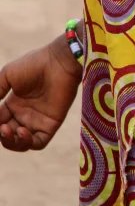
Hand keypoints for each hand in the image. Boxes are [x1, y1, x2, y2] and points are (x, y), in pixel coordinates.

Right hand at [0, 35, 81, 151]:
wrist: (58, 62)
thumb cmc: (34, 64)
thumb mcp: (7, 75)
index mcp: (14, 104)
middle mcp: (25, 114)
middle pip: (8, 135)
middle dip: (0, 135)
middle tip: (0, 126)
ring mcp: (38, 120)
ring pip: (20, 143)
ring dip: (10, 142)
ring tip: (6, 129)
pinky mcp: (51, 124)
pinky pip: (39, 143)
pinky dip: (27, 142)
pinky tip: (22, 131)